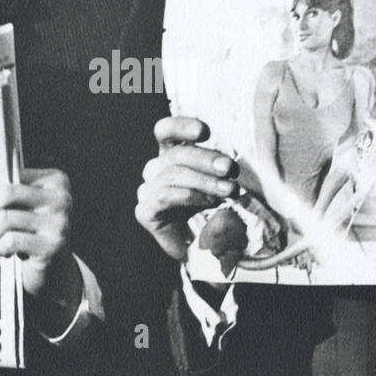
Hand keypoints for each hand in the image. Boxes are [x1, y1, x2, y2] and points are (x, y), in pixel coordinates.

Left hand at [0, 167, 73, 299]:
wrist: (56, 269)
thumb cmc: (33, 233)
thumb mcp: (25, 209)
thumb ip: (8, 196)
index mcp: (55, 181)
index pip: (12, 176)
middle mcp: (61, 197)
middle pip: (6, 193)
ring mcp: (59, 222)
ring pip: (5, 218)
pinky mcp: (53, 245)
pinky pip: (11, 240)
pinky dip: (0, 248)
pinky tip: (4, 254)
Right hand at [134, 116, 237, 261]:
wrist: (200, 249)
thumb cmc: (212, 210)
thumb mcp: (221, 184)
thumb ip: (221, 172)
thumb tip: (231, 168)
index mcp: (170, 155)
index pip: (166, 131)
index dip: (181, 126)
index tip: (205, 132)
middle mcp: (155, 169)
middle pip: (175, 155)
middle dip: (206, 159)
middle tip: (230, 168)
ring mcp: (146, 190)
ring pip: (172, 174)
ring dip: (204, 181)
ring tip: (229, 190)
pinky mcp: (145, 210)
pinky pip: (164, 196)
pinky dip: (190, 196)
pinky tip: (209, 202)